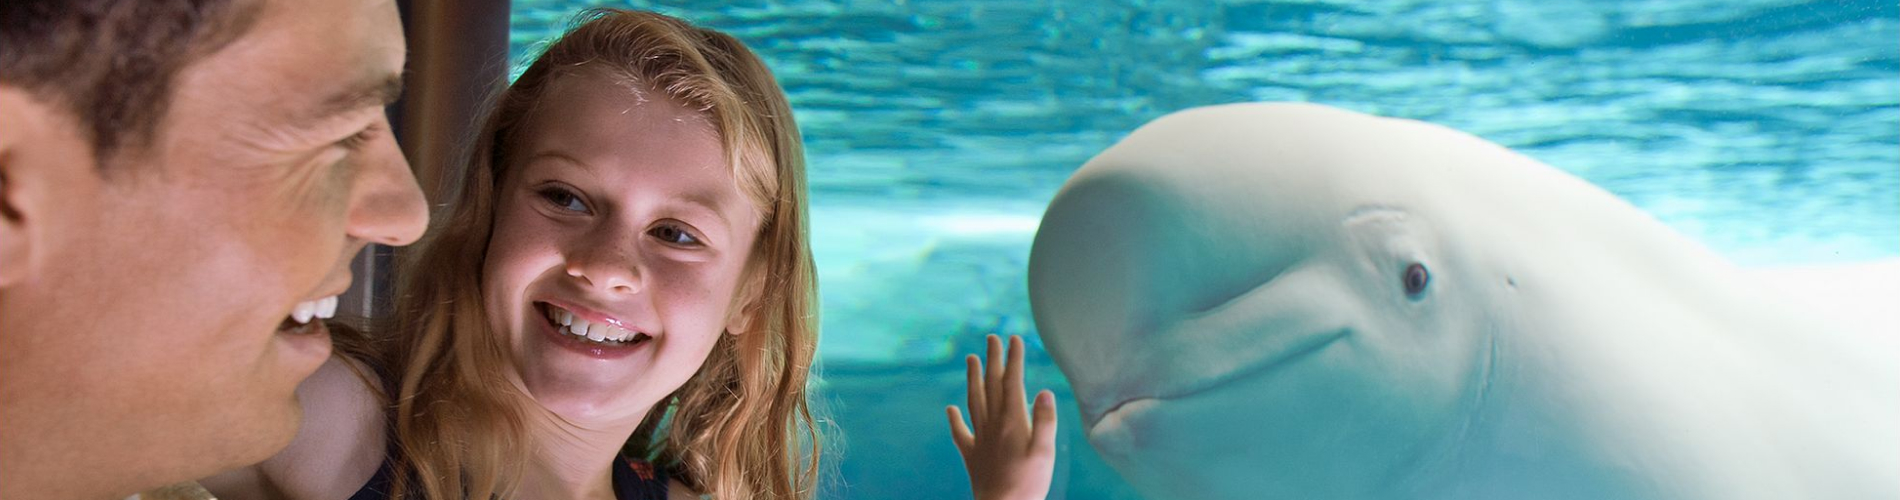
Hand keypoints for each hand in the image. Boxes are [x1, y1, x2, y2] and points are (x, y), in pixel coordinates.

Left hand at [947, 335, 1057, 499]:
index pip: (1012, 383)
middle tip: (991, 338)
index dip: (1013, 359)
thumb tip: (1043, 391)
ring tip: (970, 359)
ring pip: (974, 401)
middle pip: (991, 386)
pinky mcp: (972, 456)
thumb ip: (1045, 421)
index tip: (1014, 339)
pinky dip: (954, 419)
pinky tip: (950, 409)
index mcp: (1013, 422)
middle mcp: (993, 425)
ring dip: (972, 378)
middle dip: (992, 360)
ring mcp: (980, 440)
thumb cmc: (1029, 483)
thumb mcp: (1045, 452)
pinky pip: (961, 433)